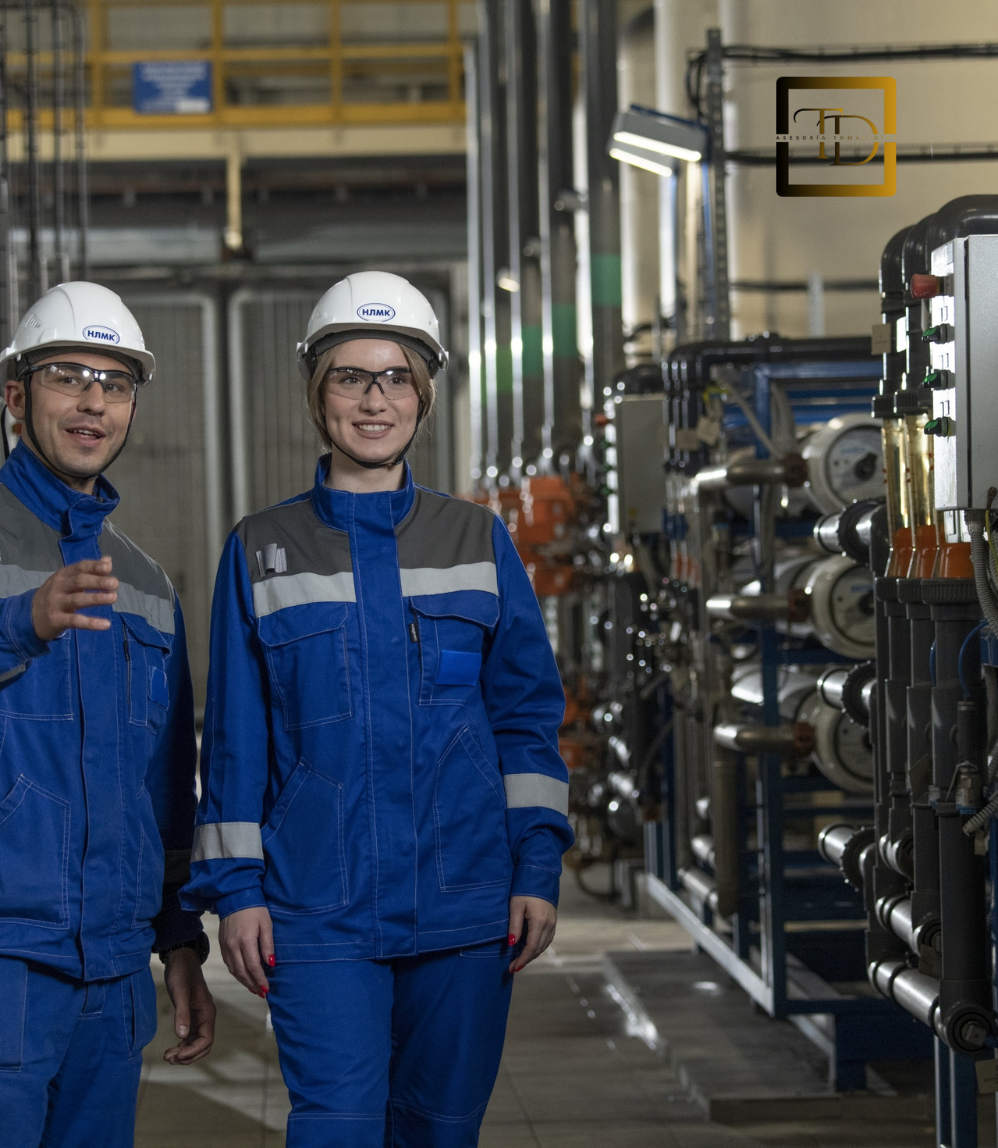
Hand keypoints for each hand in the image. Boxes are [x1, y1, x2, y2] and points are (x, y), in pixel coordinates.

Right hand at [31, 557, 117, 640]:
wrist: (30, 616)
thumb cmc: (56, 595)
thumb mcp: (68, 580)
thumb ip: (88, 571)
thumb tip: (108, 560)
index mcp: (63, 575)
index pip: (79, 568)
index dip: (94, 566)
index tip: (108, 567)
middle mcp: (58, 587)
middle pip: (79, 581)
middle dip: (97, 581)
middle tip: (115, 583)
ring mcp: (56, 603)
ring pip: (77, 600)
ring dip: (96, 598)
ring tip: (113, 598)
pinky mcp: (56, 620)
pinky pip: (75, 621)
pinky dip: (91, 623)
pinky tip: (106, 624)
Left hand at [162, 947, 215, 1064]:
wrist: (181, 960)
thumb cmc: (182, 974)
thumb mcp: (180, 994)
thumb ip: (182, 1014)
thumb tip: (182, 1036)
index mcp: (207, 1012)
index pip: (206, 1040)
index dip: (193, 1051)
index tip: (177, 1055)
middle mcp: (205, 1017)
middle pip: (203, 1045)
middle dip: (188, 1055)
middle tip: (170, 1058)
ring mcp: (198, 1018)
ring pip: (196, 1043)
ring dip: (184, 1052)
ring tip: (168, 1056)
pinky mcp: (190, 1016)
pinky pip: (190, 1037)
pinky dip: (182, 1045)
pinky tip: (172, 1048)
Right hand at [218, 905, 274, 995]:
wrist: (235, 897)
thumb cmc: (255, 908)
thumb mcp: (266, 924)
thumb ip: (268, 944)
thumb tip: (270, 963)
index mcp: (245, 940)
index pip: (253, 967)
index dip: (260, 979)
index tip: (267, 989)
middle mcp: (233, 946)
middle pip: (242, 972)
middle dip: (252, 984)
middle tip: (261, 992)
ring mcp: (225, 946)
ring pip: (234, 970)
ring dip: (244, 981)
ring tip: (253, 988)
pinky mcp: (222, 944)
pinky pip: (228, 963)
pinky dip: (236, 973)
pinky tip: (243, 976)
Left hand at [507, 895, 556, 972]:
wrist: (539, 874)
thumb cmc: (524, 888)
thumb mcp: (516, 906)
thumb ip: (515, 926)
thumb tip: (512, 944)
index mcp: (540, 921)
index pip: (531, 947)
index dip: (523, 959)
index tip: (513, 968)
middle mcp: (549, 924)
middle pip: (539, 948)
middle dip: (526, 959)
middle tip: (513, 967)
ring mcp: (553, 922)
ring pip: (544, 945)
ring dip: (532, 954)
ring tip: (520, 960)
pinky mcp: (553, 920)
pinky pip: (547, 938)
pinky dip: (538, 946)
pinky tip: (530, 948)